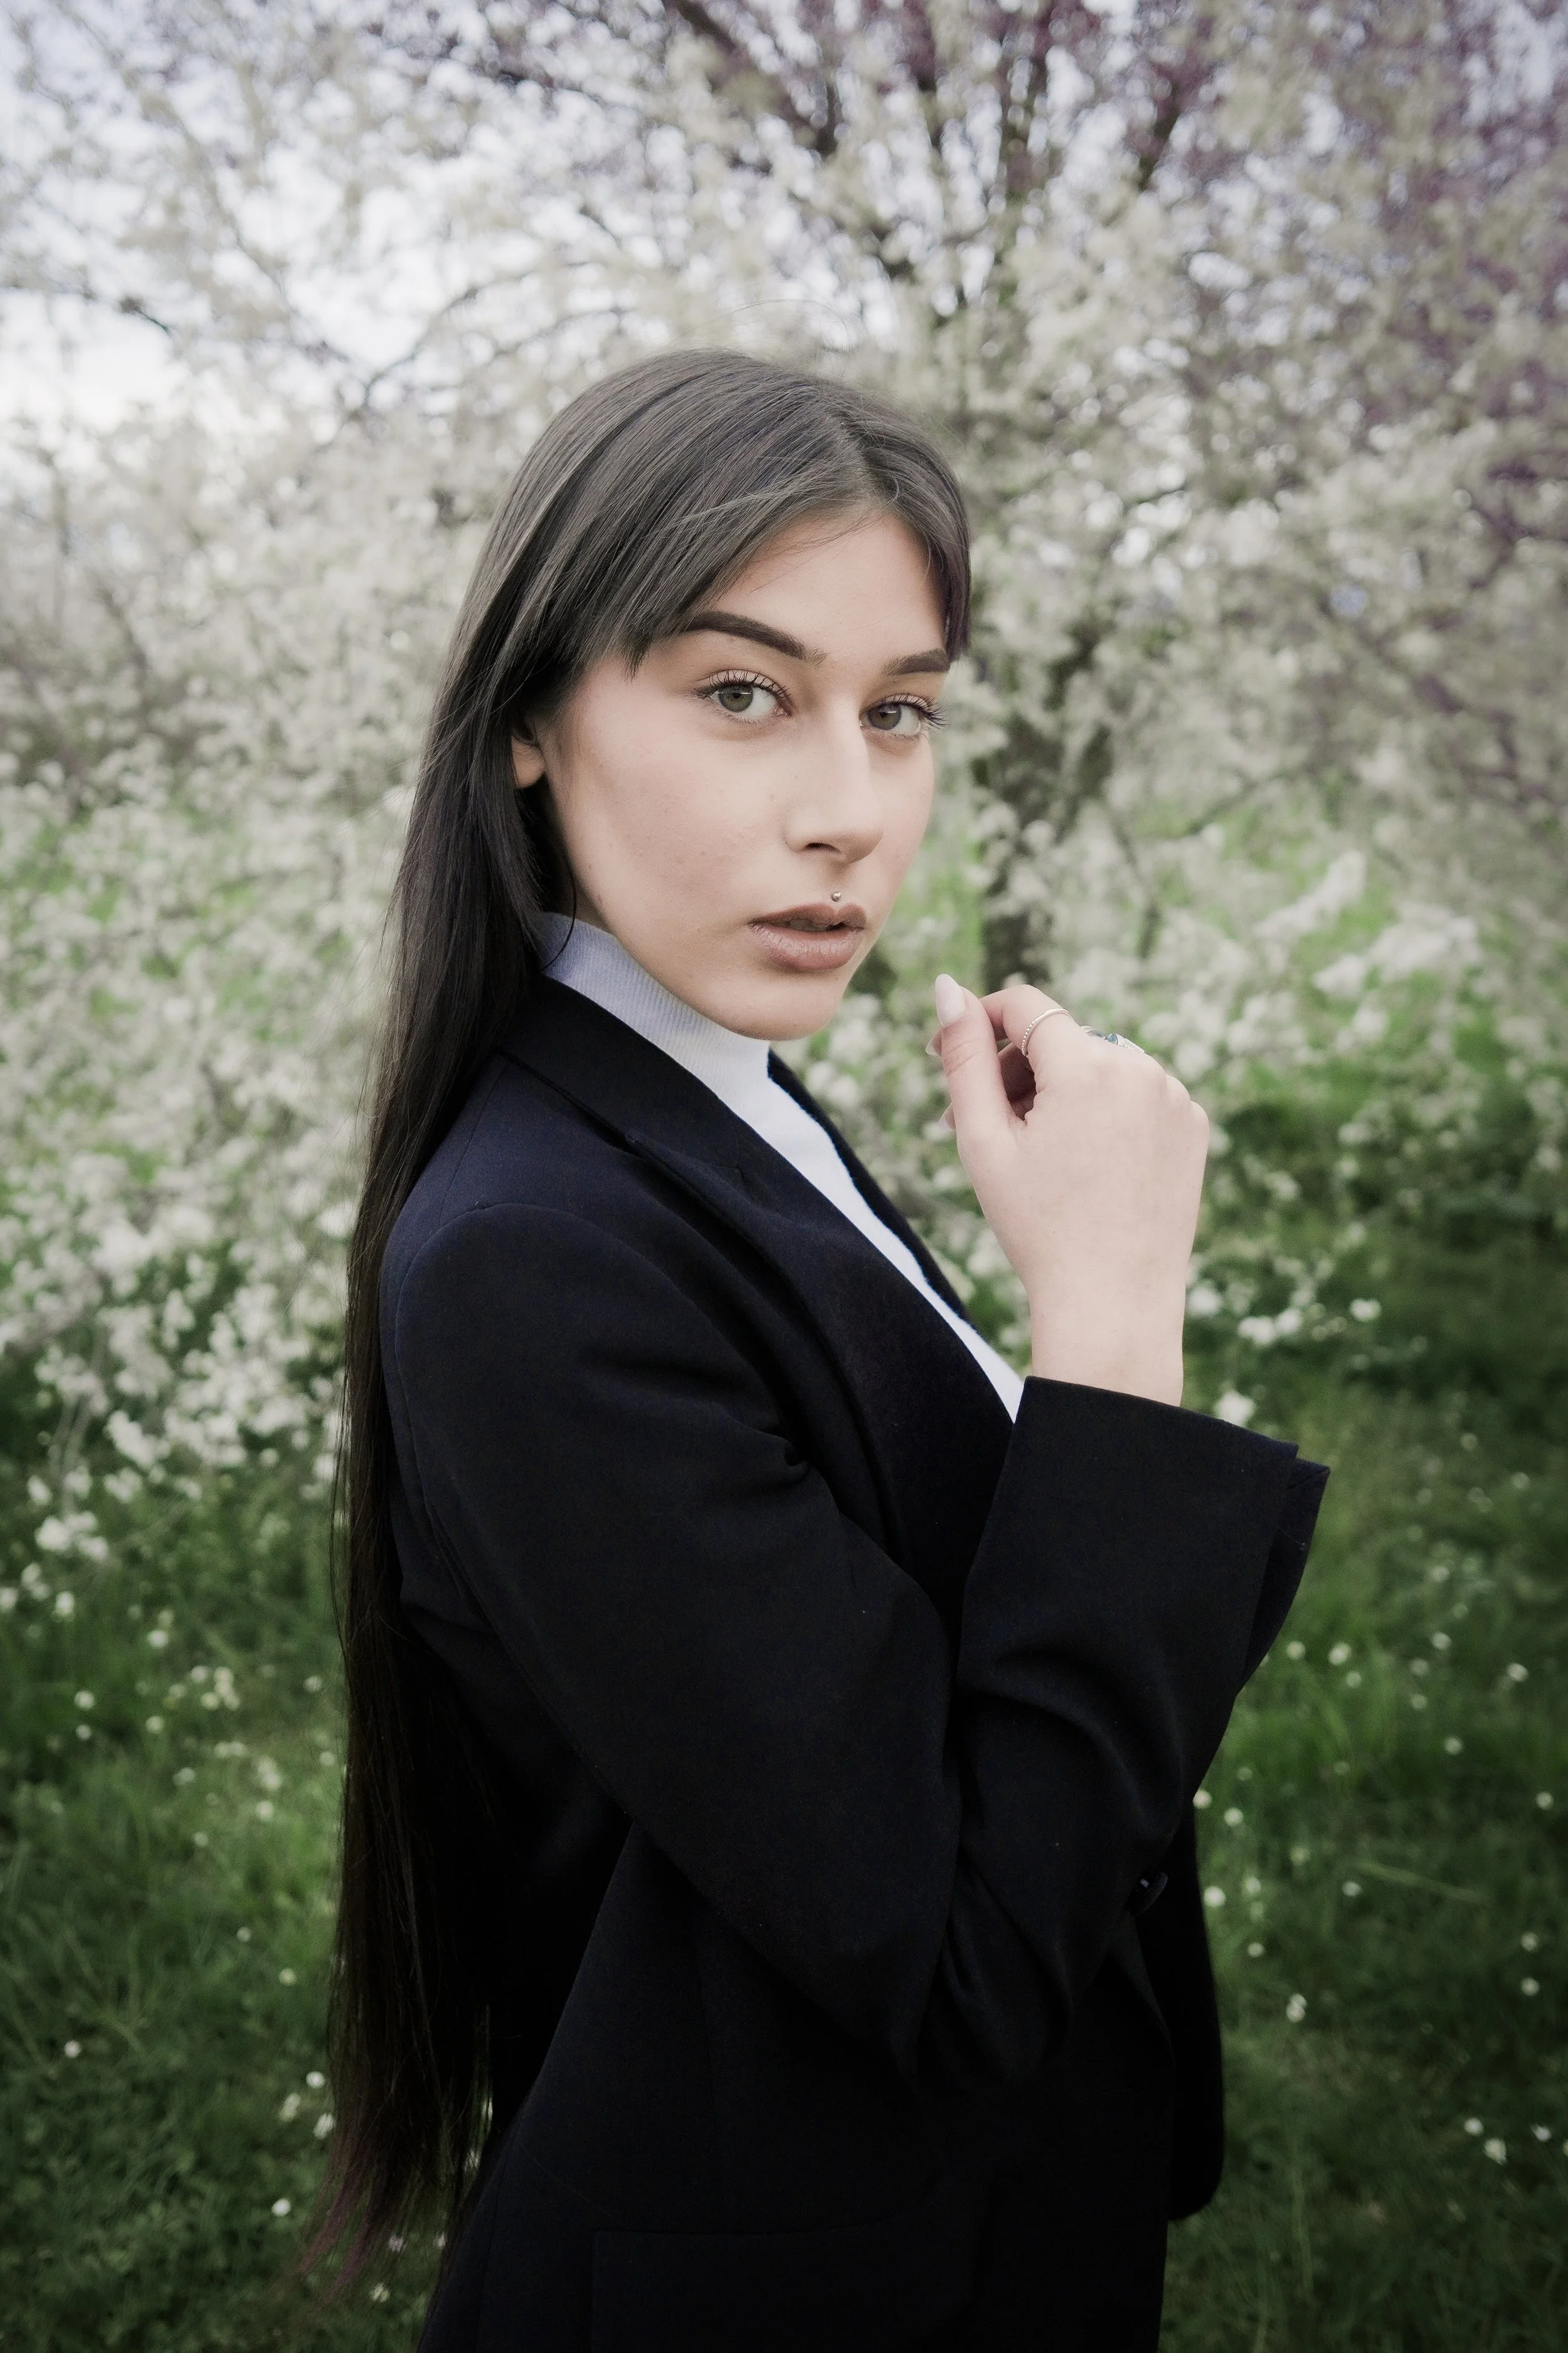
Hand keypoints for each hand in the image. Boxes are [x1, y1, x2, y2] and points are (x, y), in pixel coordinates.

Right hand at [932, 975, 1207, 1405]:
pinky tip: (1086, 1166)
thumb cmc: (1037, 1226)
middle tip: (984, 1129)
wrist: (1113, 1302)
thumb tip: (947, 986)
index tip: (951, 1060)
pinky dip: (1105, 1114)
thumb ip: (962, 1055)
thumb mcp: (982, 1138)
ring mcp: (1174, 1095)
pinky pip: (1137, 1096)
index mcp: (1086, 1063)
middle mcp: (1139, 1065)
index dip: (979, 1024)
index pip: (1023, 1005)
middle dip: (1017, 1070)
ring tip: (1037, 1154)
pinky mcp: (1193, 1126)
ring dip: (1061, 1091)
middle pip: (1060, 1039)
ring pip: (1099, 1065)